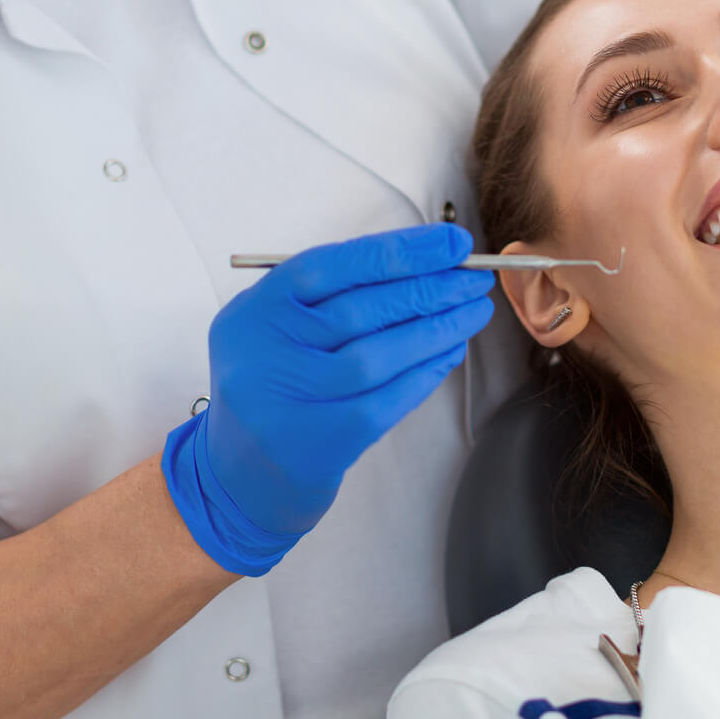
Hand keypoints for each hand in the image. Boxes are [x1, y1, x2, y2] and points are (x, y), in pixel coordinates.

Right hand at [162, 223, 494, 574]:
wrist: (244, 476)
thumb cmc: (276, 385)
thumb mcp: (279, 329)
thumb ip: (333, 294)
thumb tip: (425, 261)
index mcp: (254, 312)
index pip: (332, 265)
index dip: (399, 250)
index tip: (453, 242)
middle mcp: (265, 353)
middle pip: (362, 308)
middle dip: (430, 287)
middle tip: (474, 278)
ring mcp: (292, 400)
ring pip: (379, 353)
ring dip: (438, 328)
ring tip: (474, 311)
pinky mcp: (323, 441)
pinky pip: (389, 398)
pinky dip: (427, 372)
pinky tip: (451, 352)